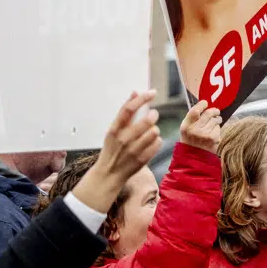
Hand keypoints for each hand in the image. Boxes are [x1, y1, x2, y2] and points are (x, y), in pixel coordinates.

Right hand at [72, 91, 161, 215]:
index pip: (128, 110)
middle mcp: (123, 139)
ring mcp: (132, 150)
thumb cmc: (112, 149)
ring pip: (154, 132)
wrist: (108, 174)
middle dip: (153, 115)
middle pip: (146, 121)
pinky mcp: (142, 160)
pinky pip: (158, 144)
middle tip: (153, 115)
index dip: (142, 99)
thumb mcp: (114, 130)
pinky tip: (152, 143)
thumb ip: (126, 113)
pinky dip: (157, 141)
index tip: (152, 93)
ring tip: (151, 132)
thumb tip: (135, 92)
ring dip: (155, 130)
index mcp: (114, 130)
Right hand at [178, 99, 222, 153]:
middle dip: (214, 111)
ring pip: (215, 120)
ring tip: (213, 124)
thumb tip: (205, 104)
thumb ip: (193, 117)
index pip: (195, 111)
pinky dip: (217, 128)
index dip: (202, 105)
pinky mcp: (214, 139)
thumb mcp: (186, 128)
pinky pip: (218, 128)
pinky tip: (212, 133)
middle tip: (216, 111)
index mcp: (186, 126)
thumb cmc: (190, 139)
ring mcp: (206, 135)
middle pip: (209, 113)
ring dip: (216, 120)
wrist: (194, 156)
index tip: (205, 102)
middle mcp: (195, 130)